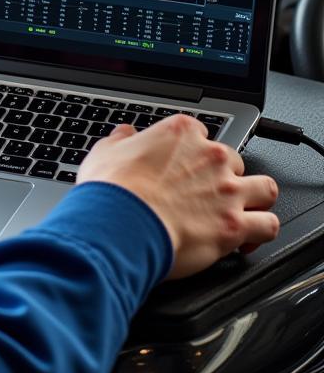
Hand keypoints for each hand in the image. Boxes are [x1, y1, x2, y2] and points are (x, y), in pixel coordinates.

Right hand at [77, 115, 279, 279]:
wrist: (119, 223)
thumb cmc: (112, 190)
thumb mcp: (105, 152)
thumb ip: (121, 140)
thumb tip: (125, 134)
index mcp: (181, 134)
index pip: (201, 134)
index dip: (192, 152)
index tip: (184, 165)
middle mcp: (211, 157)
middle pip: (233, 161)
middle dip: (222, 176)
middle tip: (204, 193)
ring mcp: (227, 191)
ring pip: (264, 189)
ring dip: (255, 199)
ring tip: (241, 209)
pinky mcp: (235, 225)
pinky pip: (267, 226)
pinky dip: (260, 232)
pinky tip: (248, 239)